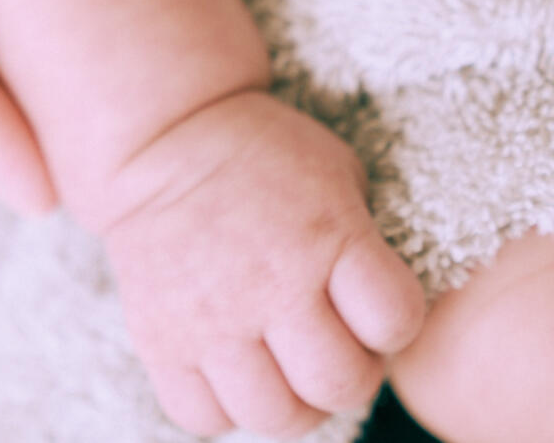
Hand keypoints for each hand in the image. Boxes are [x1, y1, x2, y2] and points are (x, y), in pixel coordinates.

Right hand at [101, 94, 424, 438]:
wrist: (157, 138)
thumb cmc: (260, 153)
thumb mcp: (336, 172)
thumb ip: (365, 243)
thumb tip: (387, 313)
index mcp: (326, 236)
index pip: (396, 322)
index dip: (396, 325)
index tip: (375, 308)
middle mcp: (270, 285)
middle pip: (339, 385)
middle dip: (350, 373)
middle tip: (334, 344)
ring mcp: (210, 320)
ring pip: (275, 417)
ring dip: (293, 402)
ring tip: (285, 365)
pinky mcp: (158, 340)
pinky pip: (204, 418)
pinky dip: (225, 407)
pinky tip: (232, 367)